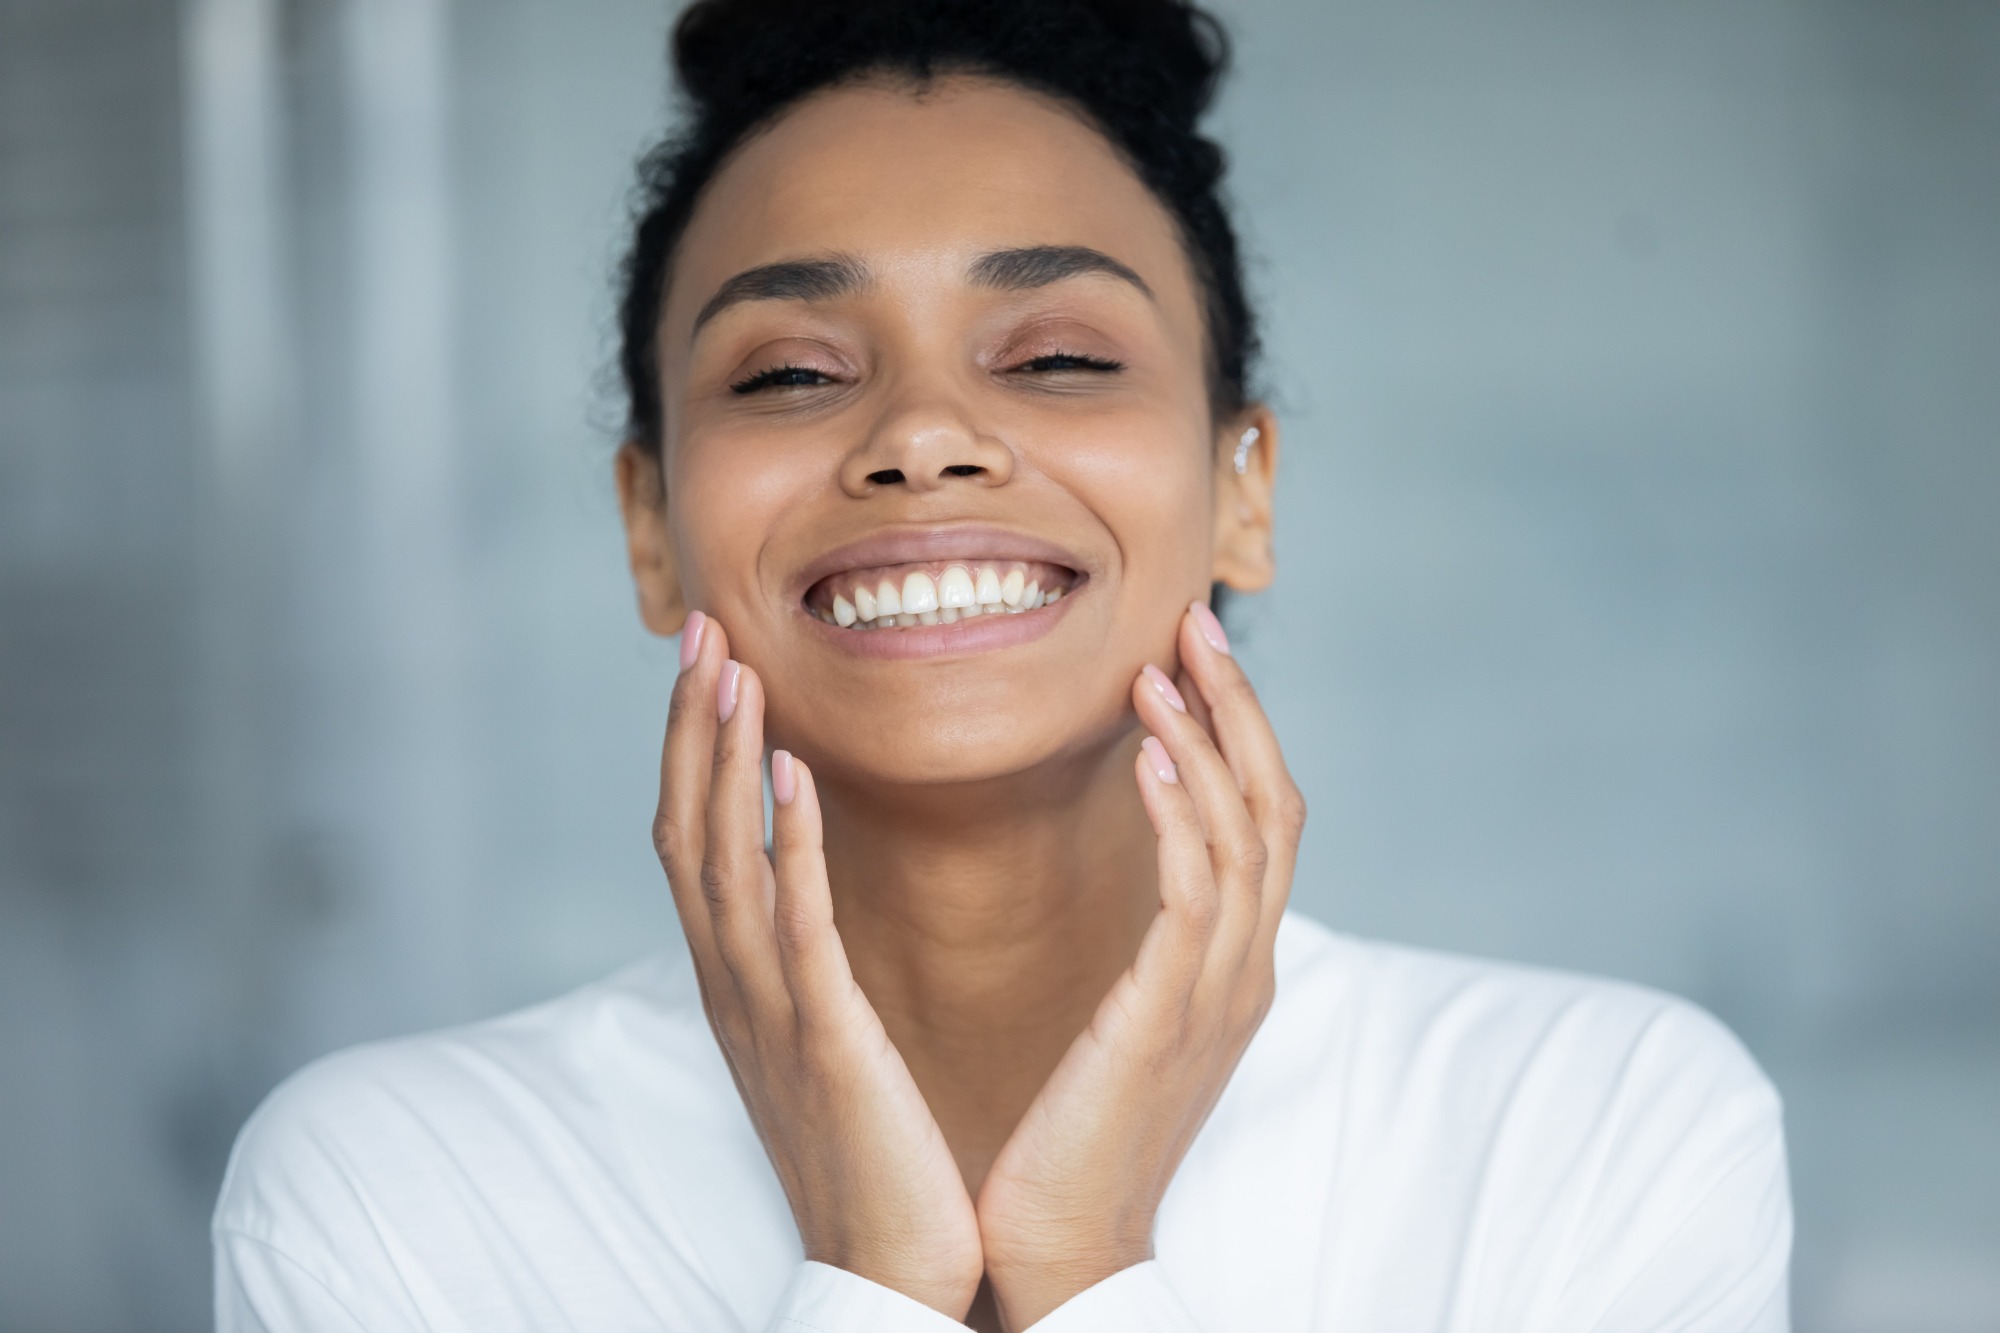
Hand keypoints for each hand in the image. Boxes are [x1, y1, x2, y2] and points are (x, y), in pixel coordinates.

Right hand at [652, 612, 983, 1317]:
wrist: (886, 1267)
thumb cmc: (868, 1151)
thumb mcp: (820, 1037)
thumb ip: (803, 957)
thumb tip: (801, 876)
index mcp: (737, 982)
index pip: (693, 841)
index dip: (693, 749)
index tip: (709, 664)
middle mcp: (732, 985)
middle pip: (686, 829)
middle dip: (691, 727)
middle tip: (700, 631)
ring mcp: (767, 1010)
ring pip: (723, 861)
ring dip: (723, 759)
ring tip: (733, 669)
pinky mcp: (821, 1037)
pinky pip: (794, 925)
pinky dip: (787, 844)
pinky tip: (793, 775)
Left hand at [975, 601, 1305, 1329]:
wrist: (1064, 1248)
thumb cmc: (1079, 1132)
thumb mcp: (1129, 1020)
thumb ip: (1151, 947)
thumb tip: (1137, 870)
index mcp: (1234, 966)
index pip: (1261, 819)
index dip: (1236, 730)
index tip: (1190, 655)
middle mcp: (1245, 968)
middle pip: (1273, 805)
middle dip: (1238, 708)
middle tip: (1194, 622)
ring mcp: (1218, 992)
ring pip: (1245, 833)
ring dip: (1205, 740)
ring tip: (1161, 668)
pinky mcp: (1169, 1014)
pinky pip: (1193, 893)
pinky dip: (1179, 814)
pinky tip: (1144, 756)